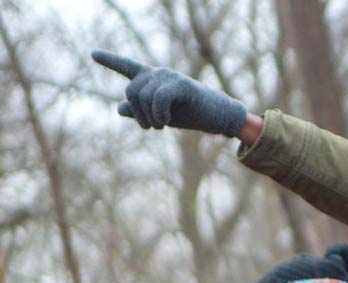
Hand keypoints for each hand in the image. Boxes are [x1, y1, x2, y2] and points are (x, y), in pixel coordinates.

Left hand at [92, 51, 247, 135]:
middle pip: (131, 91)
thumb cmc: (191, 114)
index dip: (110, 60)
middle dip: (137, 113)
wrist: (218, 116)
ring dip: (149, 117)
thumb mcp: (161, 113)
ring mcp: (169, 77)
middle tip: (151, 127)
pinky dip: (159, 114)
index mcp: (152, 79)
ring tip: (161, 125)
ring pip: (142, 96)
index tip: (93, 54)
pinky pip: (158, 99)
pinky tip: (166, 121)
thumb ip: (140, 110)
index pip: (127, 67)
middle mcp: (158, 74)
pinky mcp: (180, 84)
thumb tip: (119, 108)